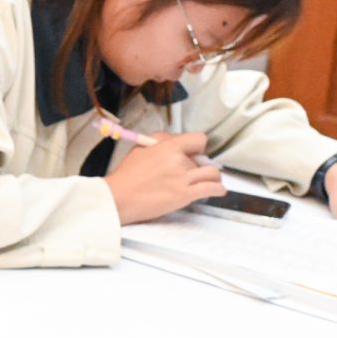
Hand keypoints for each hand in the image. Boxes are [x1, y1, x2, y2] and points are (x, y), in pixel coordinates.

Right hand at [105, 132, 225, 223]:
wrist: (118, 197)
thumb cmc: (126, 175)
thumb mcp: (140, 149)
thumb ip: (160, 142)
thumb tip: (176, 140)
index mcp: (167, 146)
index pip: (198, 139)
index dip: (198, 147)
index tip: (194, 153)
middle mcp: (178, 160)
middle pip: (203, 159)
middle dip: (198, 166)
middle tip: (191, 173)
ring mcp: (183, 178)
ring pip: (212, 173)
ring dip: (212, 177)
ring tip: (208, 181)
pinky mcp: (184, 195)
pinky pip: (211, 189)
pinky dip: (217, 189)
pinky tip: (218, 190)